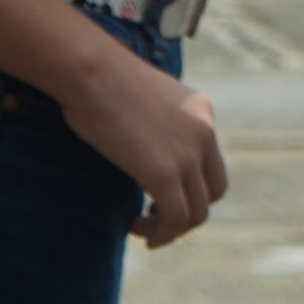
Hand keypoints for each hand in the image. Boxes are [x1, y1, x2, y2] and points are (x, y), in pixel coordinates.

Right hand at [65, 49, 229, 247]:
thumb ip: (152, 119)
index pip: (211, 161)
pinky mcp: (165, 172)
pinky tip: (137, 230)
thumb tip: (138, 142)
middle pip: (214, 191)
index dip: (190, 186)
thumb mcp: (140, 95)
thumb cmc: (98, 77)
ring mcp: (188, 153)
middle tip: (154, 218)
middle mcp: (204, 132)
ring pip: (197, 211)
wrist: (90, 70)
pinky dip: (161, 233)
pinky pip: (175, 218)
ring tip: (143, 230)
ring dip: (171, 229)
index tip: (158, 195)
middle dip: (187, 212)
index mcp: (201, 110)